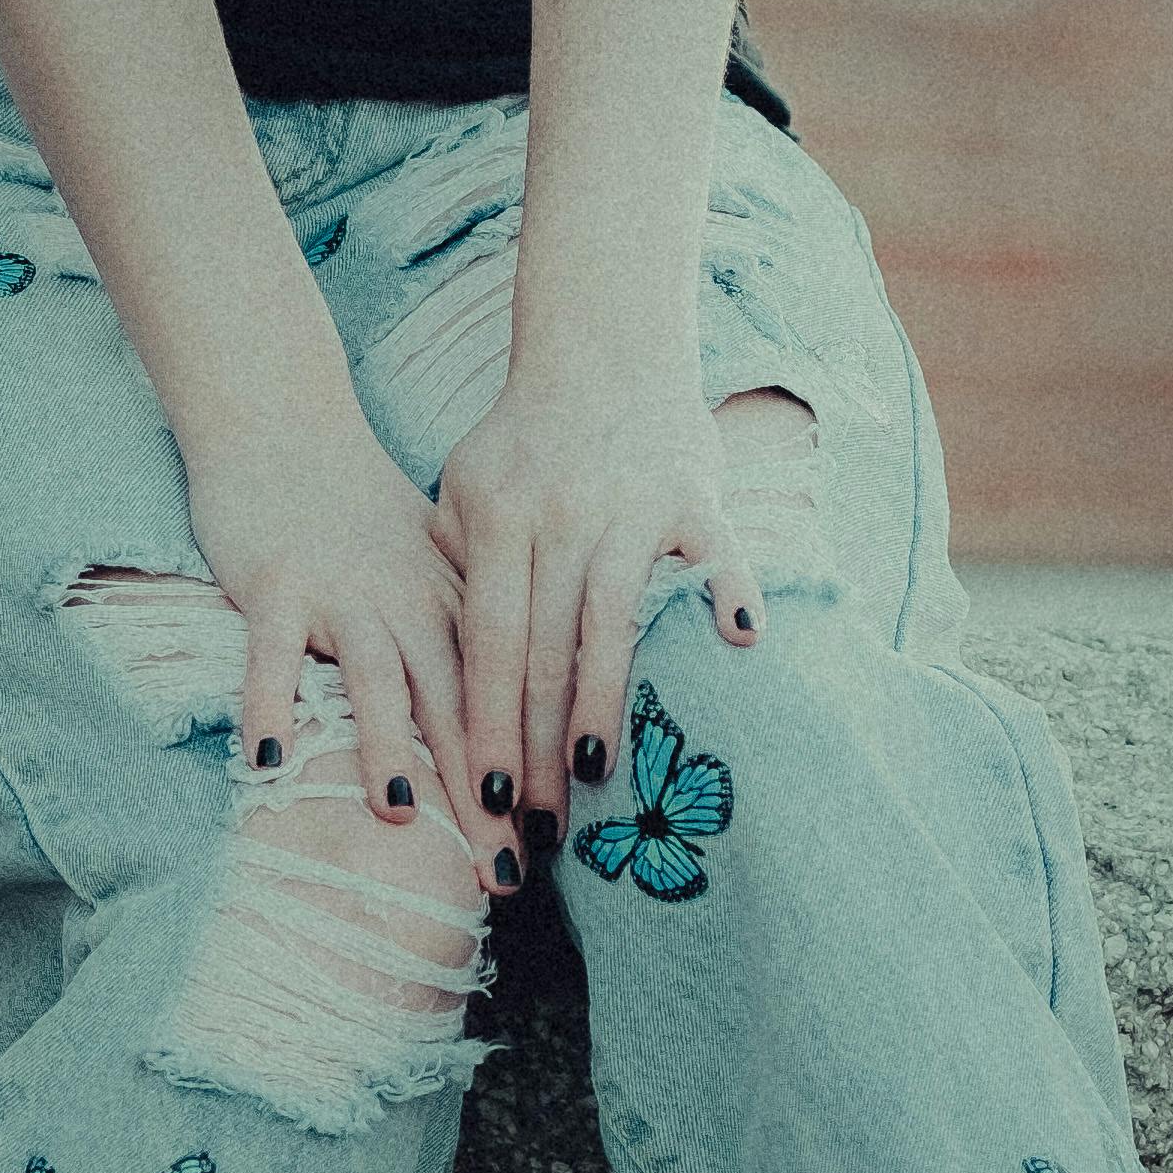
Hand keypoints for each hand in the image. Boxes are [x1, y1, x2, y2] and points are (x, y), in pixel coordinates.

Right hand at [178, 403, 488, 879]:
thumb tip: (529, 711)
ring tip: (394, 817)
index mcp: (455, 604)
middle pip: (456, 707)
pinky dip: (268, 706)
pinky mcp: (276, 585)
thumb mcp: (436, 566)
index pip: (506, 700)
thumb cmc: (362, 514)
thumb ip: (475, 630)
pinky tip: (264, 763)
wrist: (286, 427)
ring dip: (385, 746)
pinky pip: (271, 654)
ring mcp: (341, 593)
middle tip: (498, 872)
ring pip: (374, 678)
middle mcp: (408, 603)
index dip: (530, 774)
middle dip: (480, 793)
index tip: (553, 849)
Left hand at [432, 358, 767, 851]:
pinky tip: (737, 643)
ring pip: (614, 618)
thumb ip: (452, 567)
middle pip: (546, 650)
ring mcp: (630, 503)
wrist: (603, 347)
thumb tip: (434, 669)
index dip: (487, 721)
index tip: (485, 797)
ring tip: (597, 774)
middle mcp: (560, 515)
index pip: (488, 642)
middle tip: (541, 825)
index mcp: (498, 518)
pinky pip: (714, 550)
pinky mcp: (695, 492)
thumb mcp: (465, 489)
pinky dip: (725, 591)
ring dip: (607, 700)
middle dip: (539, 744)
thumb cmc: (526, 440)